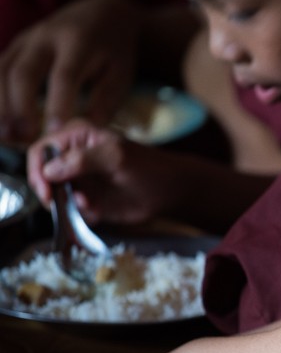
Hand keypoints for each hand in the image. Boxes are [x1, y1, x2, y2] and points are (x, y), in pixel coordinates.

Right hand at [0, 0, 139, 144]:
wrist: (101, 13)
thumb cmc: (114, 51)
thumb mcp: (121, 73)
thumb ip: (106, 101)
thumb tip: (86, 130)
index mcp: (78, 43)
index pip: (64, 75)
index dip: (58, 103)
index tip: (55, 130)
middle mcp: (46, 37)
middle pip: (24, 71)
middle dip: (20, 106)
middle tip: (23, 136)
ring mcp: (26, 40)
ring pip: (3, 70)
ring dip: (1, 103)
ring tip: (5, 134)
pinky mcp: (16, 46)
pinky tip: (0, 121)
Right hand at [26, 119, 170, 224]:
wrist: (171, 192)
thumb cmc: (148, 168)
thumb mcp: (116, 157)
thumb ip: (83, 160)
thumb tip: (49, 169)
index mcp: (76, 137)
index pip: (40, 151)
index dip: (37, 171)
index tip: (47, 191)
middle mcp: (72, 157)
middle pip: (42, 176)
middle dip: (53, 193)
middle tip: (71, 203)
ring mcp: (79, 180)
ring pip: (55, 197)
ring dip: (67, 206)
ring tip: (92, 206)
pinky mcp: (87, 200)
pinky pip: (70, 211)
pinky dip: (78, 216)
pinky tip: (97, 212)